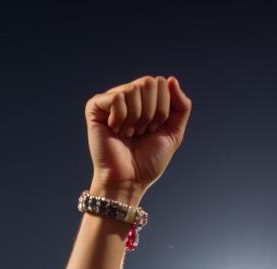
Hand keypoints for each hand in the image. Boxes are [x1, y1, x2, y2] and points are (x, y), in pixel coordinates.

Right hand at [86, 76, 191, 204]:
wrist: (128, 181)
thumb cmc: (147, 161)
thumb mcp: (174, 132)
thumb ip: (181, 106)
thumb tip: (171, 79)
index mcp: (145, 100)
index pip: (162, 83)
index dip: (162, 109)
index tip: (152, 130)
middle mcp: (128, 97)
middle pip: (149, 82)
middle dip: (151, 112)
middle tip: (140, 132)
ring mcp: (110, 101)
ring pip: (133, 89)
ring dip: (136, 118)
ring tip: (128, 134)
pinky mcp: (95, 107)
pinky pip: (116, 97)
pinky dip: (120, 118)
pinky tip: (115, 131)